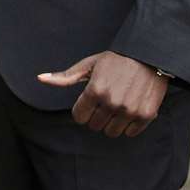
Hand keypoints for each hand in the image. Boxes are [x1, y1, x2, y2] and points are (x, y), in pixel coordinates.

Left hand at [38, 51, 168, 137]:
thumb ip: (65, 77)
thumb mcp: (88, 65)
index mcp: (94, 91)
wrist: (149, 56)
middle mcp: (111, 102)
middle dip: (96, 116)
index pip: (79, 117)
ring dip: (112, 123)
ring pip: (111, 132)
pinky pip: (130, 133)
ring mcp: (129, 110)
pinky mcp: (145, 115)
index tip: (89, 103)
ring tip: (117, 108)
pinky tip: (129, 110)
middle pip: (94, 126)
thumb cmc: (115, 60)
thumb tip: (40, 78)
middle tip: (104, 104)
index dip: (82, 110)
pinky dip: (128, 125)